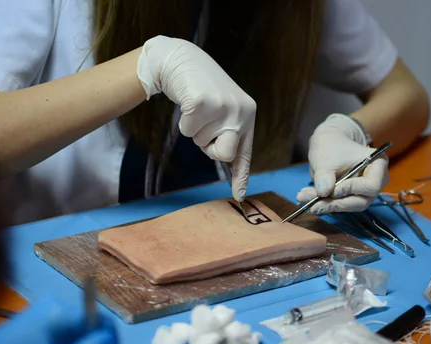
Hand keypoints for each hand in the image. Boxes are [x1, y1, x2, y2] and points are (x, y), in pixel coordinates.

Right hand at [137, 36, 255, 200]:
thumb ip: (229, 131)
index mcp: (248, 114)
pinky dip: (183, 122)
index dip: (241, 176)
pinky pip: (187, 131)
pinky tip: (187, 102)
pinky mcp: (203, 104)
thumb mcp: (223, 109)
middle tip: (206, 123)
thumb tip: (227, 160)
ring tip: (196, 107)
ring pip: (201, 142)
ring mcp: (223, 107)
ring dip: (194, 129)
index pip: (245, 152)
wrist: (182, 60)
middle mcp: (241, 111)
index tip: (240, 196)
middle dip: (208, 146)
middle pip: (222, 154)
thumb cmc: (202, 89)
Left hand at [297, 114, 388, 213]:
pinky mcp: (352, 197)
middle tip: (313, 204)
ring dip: (326, 205)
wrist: (328, 143)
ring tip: (304, 198)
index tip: (333, 191)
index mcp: (377, 165)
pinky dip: (324, 203)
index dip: (353, 190)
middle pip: (360, 201)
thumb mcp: (325, 159)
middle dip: (335, 203)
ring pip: (348, 205)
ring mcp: (365, 191)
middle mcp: (376, 181)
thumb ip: (325, 175)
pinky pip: (340, 204)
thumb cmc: (331, 145)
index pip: (370, 186)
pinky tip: (307, 198)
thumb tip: (323, 192)